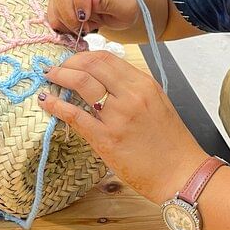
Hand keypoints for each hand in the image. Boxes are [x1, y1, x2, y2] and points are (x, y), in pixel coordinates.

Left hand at [39, 50, 208, 204]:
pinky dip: (57, 105)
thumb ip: (132, 89)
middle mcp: (131, 95)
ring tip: (50, 77)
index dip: (84, 56)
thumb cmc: (170, 142)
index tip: (73, 61)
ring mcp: (118, 117)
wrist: (181, 173)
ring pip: (82, 83)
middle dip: (68, 62)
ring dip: (60, 76)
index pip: (107, 58)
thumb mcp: (157, 103)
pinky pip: (75, 115)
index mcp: (144, 84)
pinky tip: (47, 101)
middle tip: (56, 68)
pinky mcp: (106, 139)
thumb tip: (104, 81)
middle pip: (91, 64)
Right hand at [48, 0, 139, 34]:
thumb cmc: (125, 3)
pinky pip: (51, 6)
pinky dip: (59, 21)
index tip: (84, 17)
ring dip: (63, 17)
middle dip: (68, 10)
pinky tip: (74, 26)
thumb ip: (112, 2)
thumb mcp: (127, 8)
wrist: (119, 6)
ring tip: (81, 28)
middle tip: (80, 27)